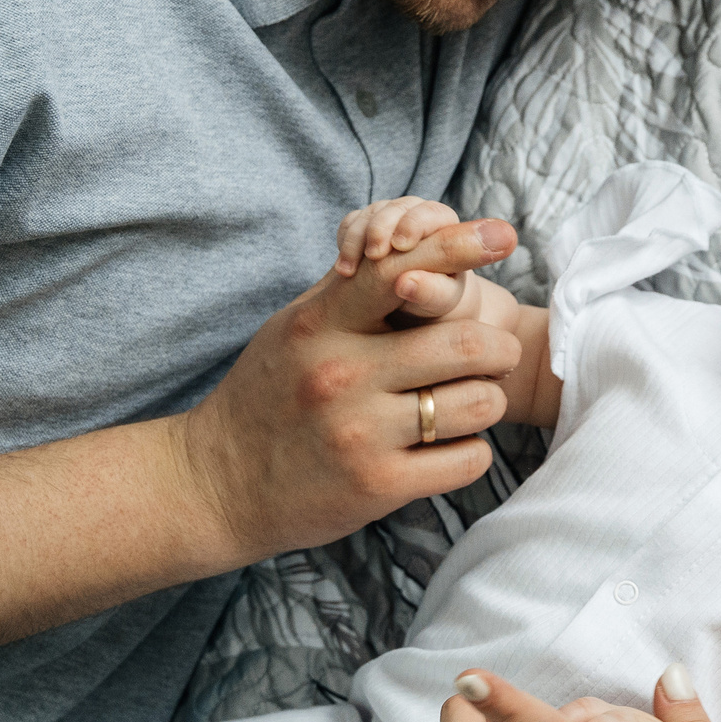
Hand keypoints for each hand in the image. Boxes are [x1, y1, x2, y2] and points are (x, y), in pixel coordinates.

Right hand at [177, 219, 522, 561]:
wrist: (215, 486)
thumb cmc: (267, 396)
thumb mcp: (295, 328)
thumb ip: (350, 289)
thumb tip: (408, 242)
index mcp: (323, 324)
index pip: (401, 270)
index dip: (460, 247)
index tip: (504, 235)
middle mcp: (341, 373)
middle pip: (466, 343)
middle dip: (498, 350)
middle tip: (496, 358)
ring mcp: (359, 432)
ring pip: (479, 403)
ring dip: (488, 402)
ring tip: (468, 404)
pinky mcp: (378, 485)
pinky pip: (468, 459)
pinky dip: (472, 452)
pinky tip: (449, 447)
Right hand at [335, 196, 516, 324]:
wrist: (416, 305)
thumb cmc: (436, 300)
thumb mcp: (439, 299)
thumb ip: (431, 291)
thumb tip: (407, 283)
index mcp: (445, 227)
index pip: (431, 213)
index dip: (414, 225)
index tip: (401, 246)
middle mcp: (418, 216)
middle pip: (398, 208)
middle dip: (381, 228)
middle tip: (373, 257)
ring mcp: (391, 218)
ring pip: (371, 213)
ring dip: (357, 239)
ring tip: (348, 273)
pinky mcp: (366, 226)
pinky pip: (351, 223)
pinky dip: (345, 241)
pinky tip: (344, 268)